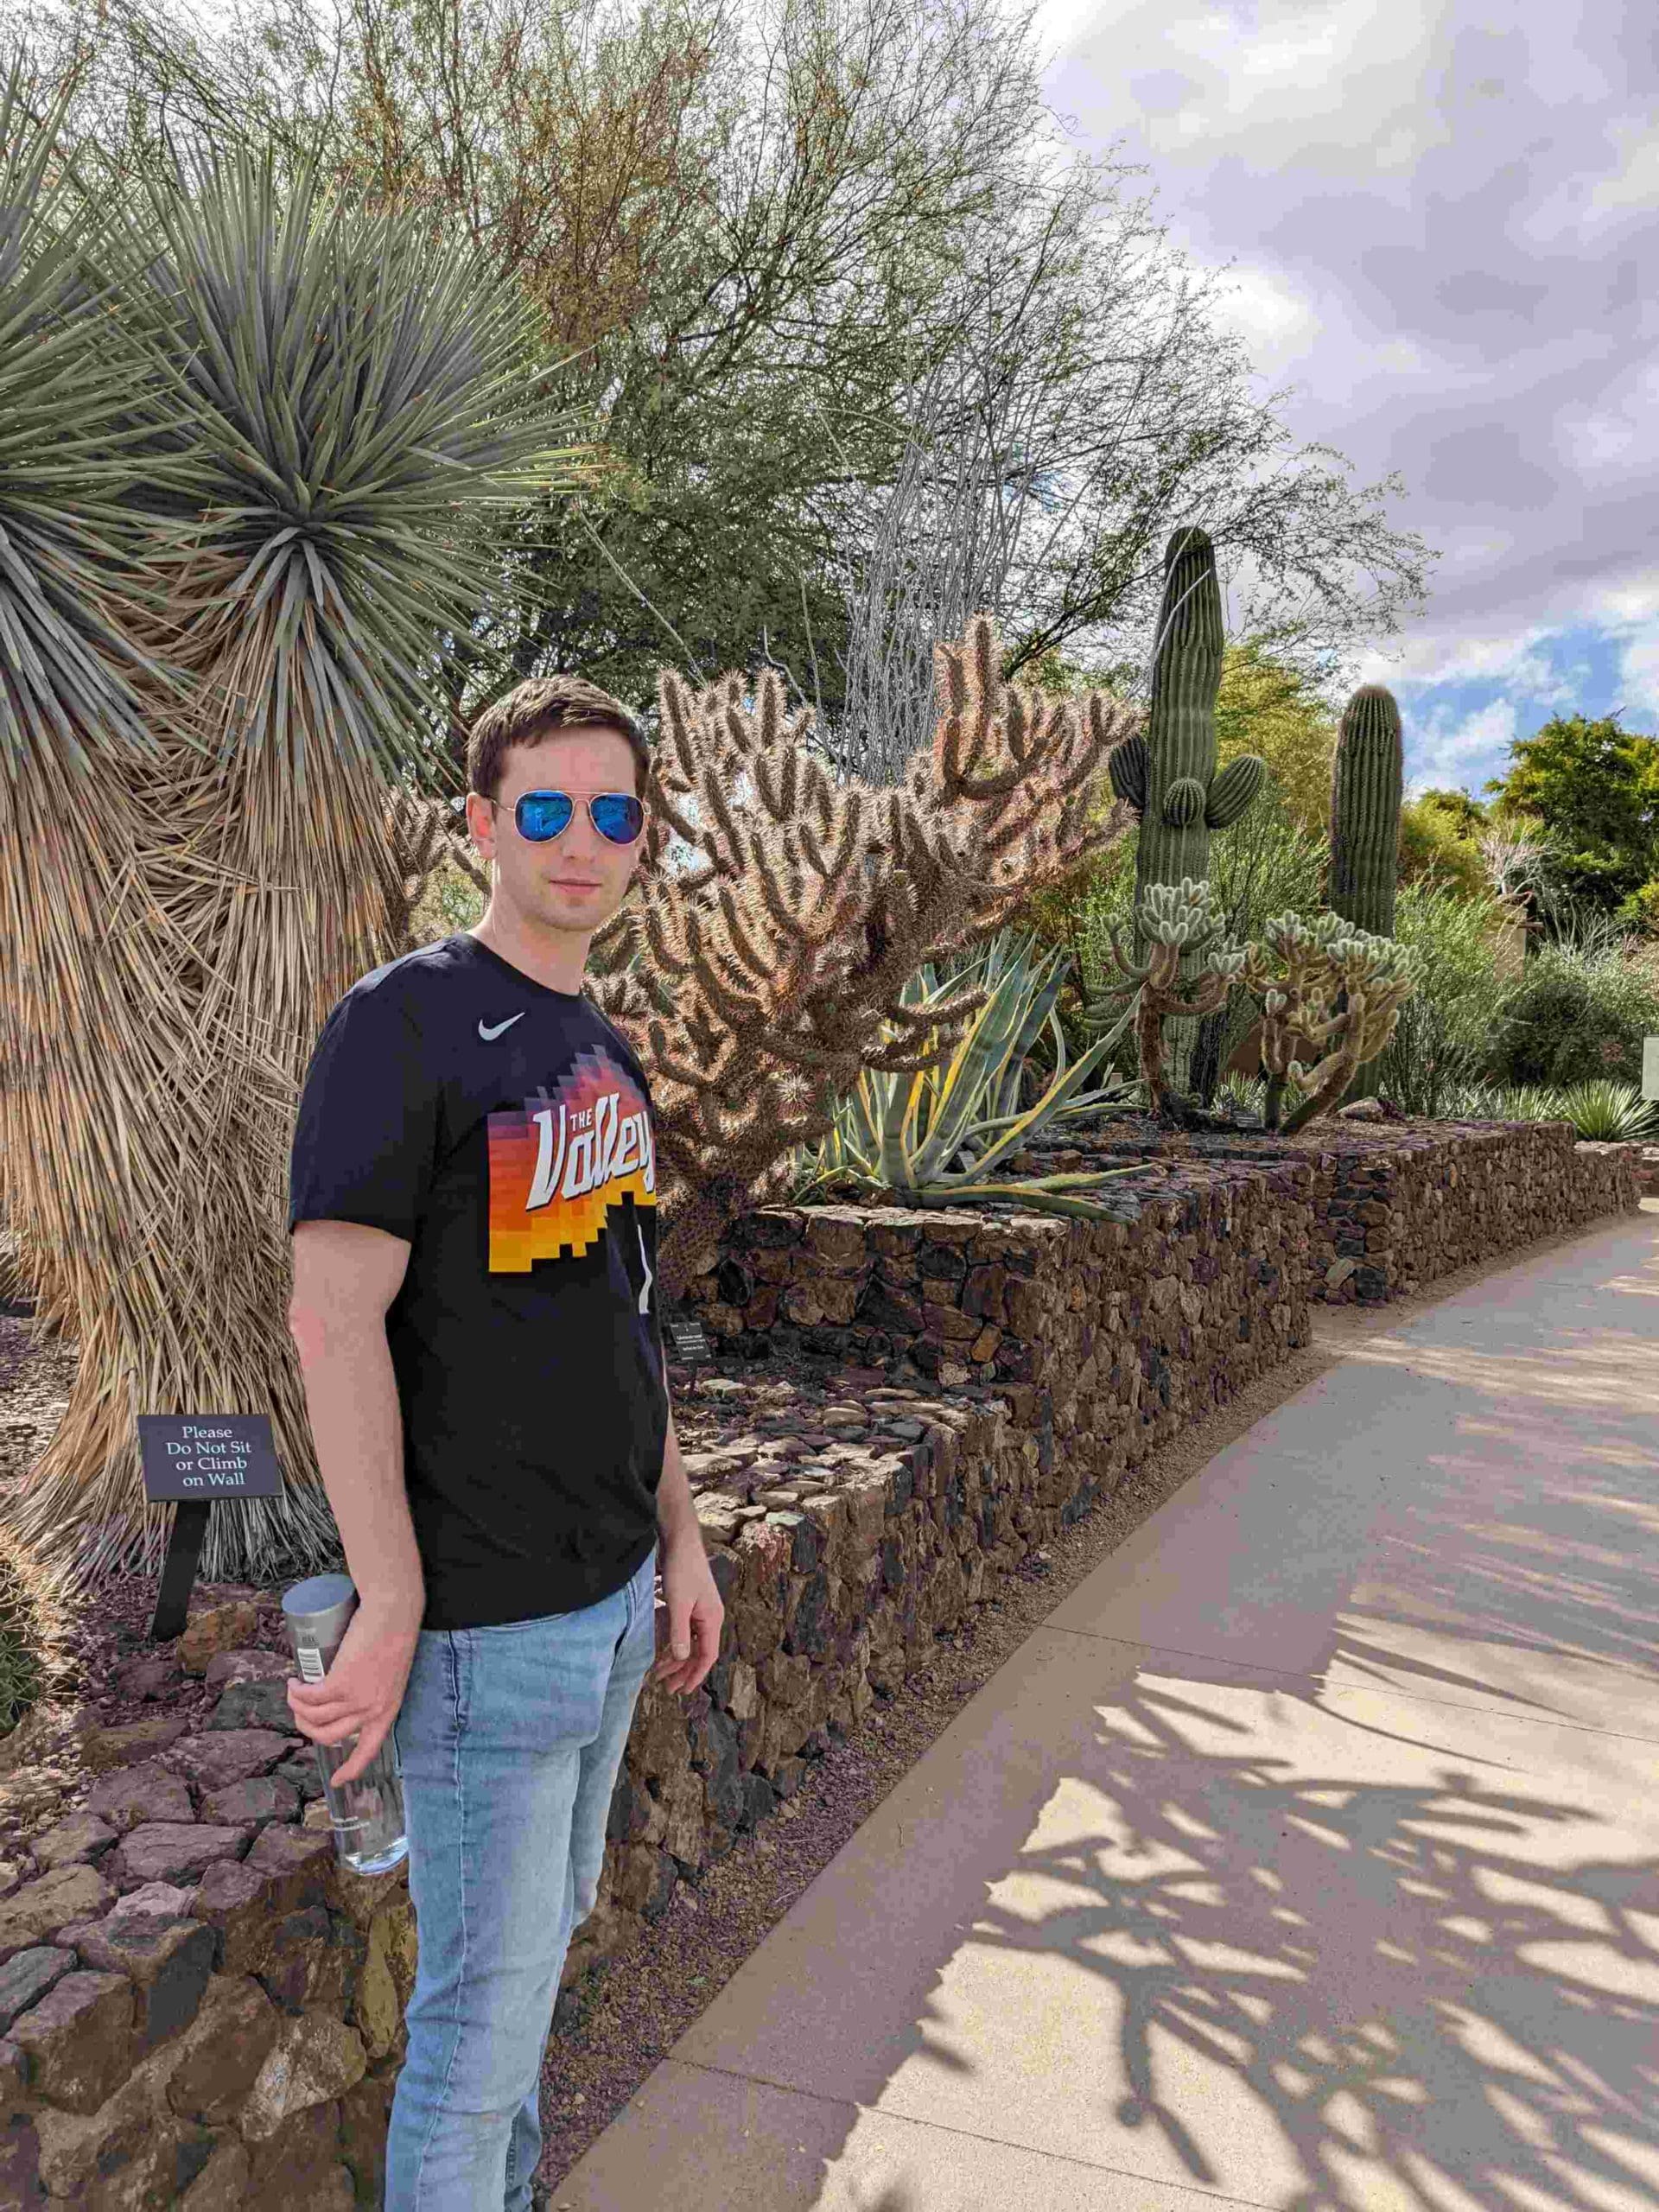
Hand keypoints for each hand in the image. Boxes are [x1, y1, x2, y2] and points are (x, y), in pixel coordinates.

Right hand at [285, 1603, 420, 1787]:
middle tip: (300, 1710)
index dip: (351, 1768)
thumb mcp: (392, 1672)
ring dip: (297, 1708)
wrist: (394, 1611)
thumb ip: (377, 1687)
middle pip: (330, 1736)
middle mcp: (372, 1710)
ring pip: (316, 1717)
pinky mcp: (341, 1683)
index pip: (369, 1750)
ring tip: (293, 1691)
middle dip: (307, 1727)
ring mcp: (357, 1699)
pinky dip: (296, 1693)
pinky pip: (310, 1698)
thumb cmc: (395, 1633)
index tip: (338, 1781)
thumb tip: (349, 1694)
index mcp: (387, 1710)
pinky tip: (293, 1683)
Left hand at [653, 1532, 722, 1695]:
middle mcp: (711, 1617)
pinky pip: (686, 1631)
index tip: (683, 1691)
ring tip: (660, 1673)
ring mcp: (701, 1610)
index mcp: (712, 1619)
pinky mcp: (691, 1603)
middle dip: (683, 1671)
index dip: (696, 1675)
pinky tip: (664, 1649)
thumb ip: (680, 1631)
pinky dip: (675, 1643)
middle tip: (666, 1687)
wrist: (681, 1540)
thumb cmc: (682, 1569)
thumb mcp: (678, 1602)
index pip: (707, 1655)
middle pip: (699, 1652)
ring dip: (677, 1658)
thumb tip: (682, 1657)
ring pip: (691, 1642)